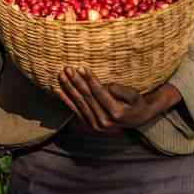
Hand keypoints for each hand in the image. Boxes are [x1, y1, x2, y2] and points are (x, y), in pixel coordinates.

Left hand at [56, 67, 181, 131]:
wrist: (137, 119)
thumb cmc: (136, 104)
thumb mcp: (134, 96)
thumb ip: (121, 90)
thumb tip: (106, 86)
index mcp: (116, 114)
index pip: (99, 93)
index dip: (90, 80)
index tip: (81, 68)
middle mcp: (104, 122)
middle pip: (87, 97)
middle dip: (76, 81)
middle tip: (67, 68)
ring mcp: (95, 125)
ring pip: (79, 103)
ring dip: (68, 88)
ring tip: (61, 75)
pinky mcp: (89, 125)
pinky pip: (75, 110)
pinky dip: (65, 100)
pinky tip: (56, 90)